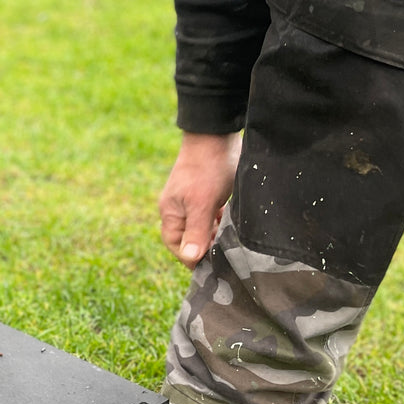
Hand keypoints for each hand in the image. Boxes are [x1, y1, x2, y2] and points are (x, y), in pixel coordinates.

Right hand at [159, 132, 240, 267]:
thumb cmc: (206, 169)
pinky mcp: (207, 194)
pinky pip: (211, 216)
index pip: (175, 245)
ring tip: (231, 240)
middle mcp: (178, 209)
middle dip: (205, 247)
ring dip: (215, 235)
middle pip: (188, 237)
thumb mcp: (202, 204)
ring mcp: (192, 201)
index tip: (212, 266)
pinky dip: (221, 222)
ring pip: (202, 227)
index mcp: (170, 212)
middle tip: (226, 256)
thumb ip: (196, 231)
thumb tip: (190, 258)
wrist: (216, 136)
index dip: (191, 257)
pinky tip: (232, 223)